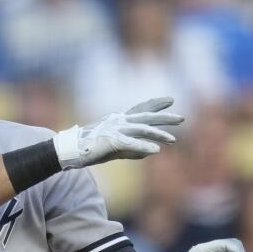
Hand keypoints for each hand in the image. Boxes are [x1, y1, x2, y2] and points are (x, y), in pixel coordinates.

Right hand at [54, 96, 183, 168]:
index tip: (170, 100)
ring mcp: (115, 129)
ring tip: (173, 140)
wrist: (71, 149)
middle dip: (164, 118)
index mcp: (119, 120)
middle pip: (145, 117)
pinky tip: (156, 150)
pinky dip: (144, 146)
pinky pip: (131, 143)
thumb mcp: (116, 149)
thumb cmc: (91, 148)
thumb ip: (133, 149)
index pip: (141, 110)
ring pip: (141, 130)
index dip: (156, 104)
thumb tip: (150, 151)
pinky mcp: (111, 140)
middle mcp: (119, 121)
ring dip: (158, 134)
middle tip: (181, 118)